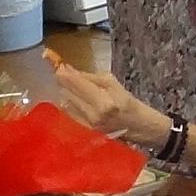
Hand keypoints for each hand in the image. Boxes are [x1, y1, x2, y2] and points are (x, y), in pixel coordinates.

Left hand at [47, 54, 164, 150]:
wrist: (137, 127)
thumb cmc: (127, 103)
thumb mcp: (113, 84)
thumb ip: (90, 77)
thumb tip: (68, 70)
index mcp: (105, 102)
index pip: (78, 84)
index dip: (66, 74)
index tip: (58, 66)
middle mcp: (94, 114)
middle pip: (69, 93)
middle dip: (64, 82)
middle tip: (61, 72)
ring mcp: (88, 124)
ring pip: (67, 102)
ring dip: (65, 92)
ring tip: (68, 84)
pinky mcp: (85, 130)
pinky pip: (69, 112)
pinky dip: (68, 102)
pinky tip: (71, 97)